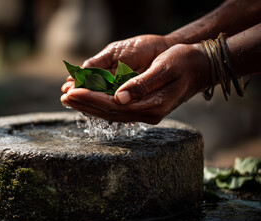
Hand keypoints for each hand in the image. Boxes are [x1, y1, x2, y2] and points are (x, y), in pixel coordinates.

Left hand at [61, 43, 210, 122]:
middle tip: (63, 97)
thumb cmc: (184, 63)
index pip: (114, 105)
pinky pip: (117, 109)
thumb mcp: (165, 68)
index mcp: (152, 106)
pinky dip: (100, 104)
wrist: (200, 68)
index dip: (91, 99)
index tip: (72, 92)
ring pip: (111, 113)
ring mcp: (145, 113)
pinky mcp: (143, 108)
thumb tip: (119, 97)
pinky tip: (88, 100)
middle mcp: (147, 114)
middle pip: (109, 112)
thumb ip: (142, 84)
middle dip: (85, 104)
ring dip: (89, 106)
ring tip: (70, 99)